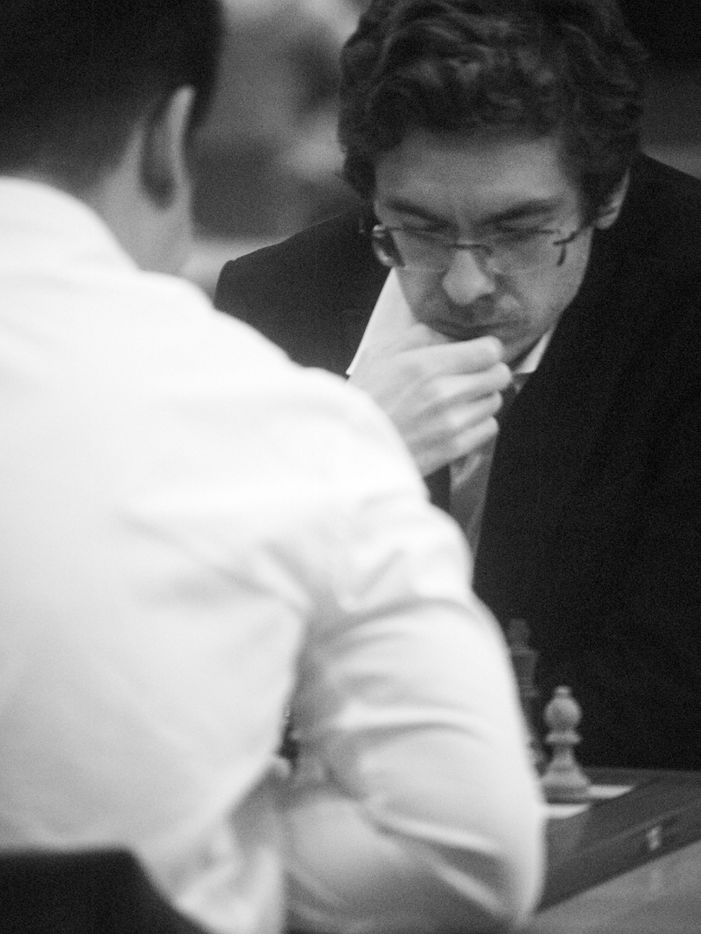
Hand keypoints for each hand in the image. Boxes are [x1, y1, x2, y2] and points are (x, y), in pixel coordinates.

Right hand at [349, 324, 511, 475]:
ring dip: (481, 399)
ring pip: (495, 402)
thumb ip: (415, 338)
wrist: (348, 447)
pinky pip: (489, 428)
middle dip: (488, 372)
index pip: (489, 350)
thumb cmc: (361, 400)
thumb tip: (443, 334)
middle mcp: (445, 393)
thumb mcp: (378, 356)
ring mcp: (452, 423)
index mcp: (426, 365)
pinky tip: (459, 421)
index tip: (477, 354)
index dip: (485, 350)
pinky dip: (479, 424)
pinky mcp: (454, 448)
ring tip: (460, 402)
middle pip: (499, 375)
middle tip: (472, 376)